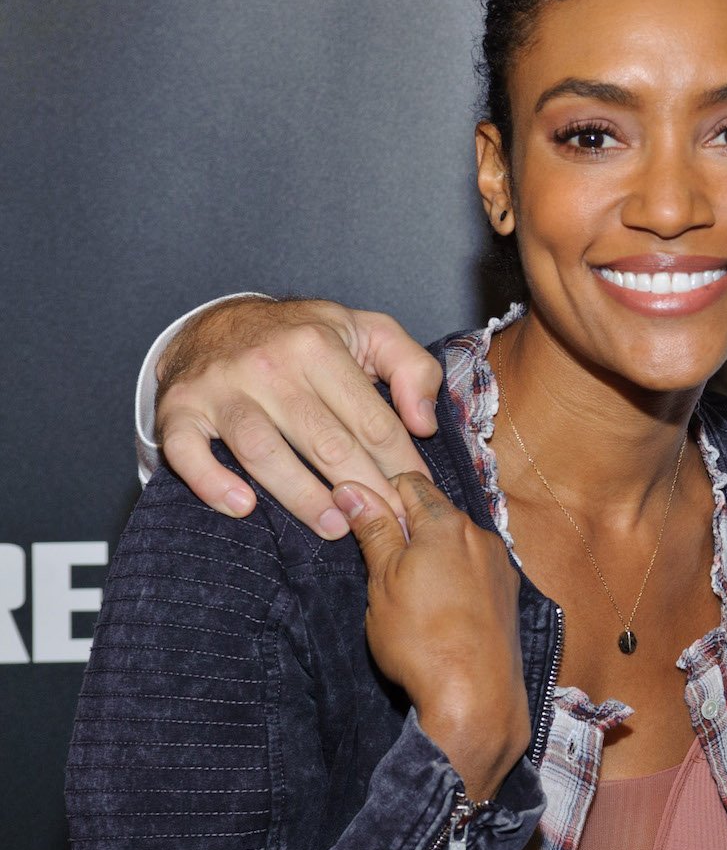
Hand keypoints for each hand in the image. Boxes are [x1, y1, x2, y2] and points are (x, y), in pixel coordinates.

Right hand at [156, 296, 441, 537]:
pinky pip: (187, 452)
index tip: (416, 493)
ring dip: (301, 496)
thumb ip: (412, 369)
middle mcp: (269, 364)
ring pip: (264, 451)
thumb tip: (424, 423)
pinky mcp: (178, 409)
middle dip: (362, 488)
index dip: (399, 461)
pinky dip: (211, 482)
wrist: (217, 322)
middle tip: (386, 523)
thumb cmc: (304, 336)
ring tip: (334, 527)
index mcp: (319, 345)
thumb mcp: (367, 331)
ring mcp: (220, 387)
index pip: (370, 417)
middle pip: (324, 441)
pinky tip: (242, 507)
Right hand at [341, 474, 529, 802]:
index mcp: (448, 524)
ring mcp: (500, 565)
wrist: (475, 696)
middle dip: (407, 526)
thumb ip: (373, 530)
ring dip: (432, 552)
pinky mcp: (508, 594)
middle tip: (378, 559)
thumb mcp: (383, 581)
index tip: (362, 519)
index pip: (410, 484)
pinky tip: (439, 605)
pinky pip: (475, 568)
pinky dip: (454, 575)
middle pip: (436, 512)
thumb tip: (353, 489)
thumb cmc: (420, 639)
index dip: (382, 495)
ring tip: (407, 588)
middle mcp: (481, 535)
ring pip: (456, 542)